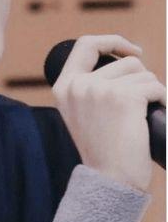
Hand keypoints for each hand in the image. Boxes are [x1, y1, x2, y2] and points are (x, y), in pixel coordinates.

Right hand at [52, 34, 165, 192]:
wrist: (109, 180)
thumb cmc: (104, 152)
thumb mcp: (85, 113)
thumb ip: (91, 87)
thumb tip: (130, 59)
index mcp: (64, 87)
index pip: (86, 45)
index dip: (112, 41)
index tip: (133, 52)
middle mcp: (79, 85)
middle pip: (125, 61)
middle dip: (142, 79)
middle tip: (143, 104)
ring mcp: (100, 89)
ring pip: (144, 74)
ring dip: (152, 92)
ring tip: (144, 117)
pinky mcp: (124, 97)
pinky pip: (156, 87)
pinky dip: (162, 101)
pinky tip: (155, 118)